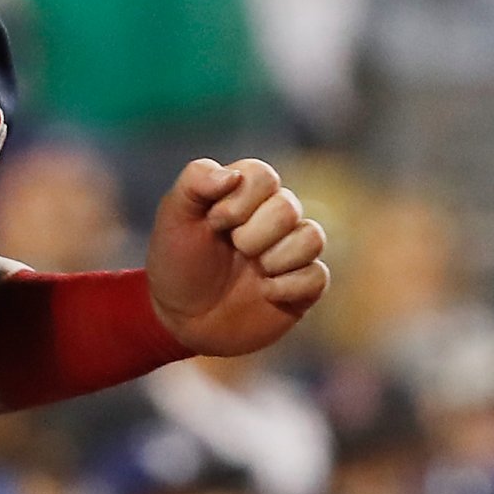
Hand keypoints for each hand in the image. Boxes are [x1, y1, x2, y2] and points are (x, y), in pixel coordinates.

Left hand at [146, 158, 328, 357]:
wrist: (182, 318)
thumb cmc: (177, 261)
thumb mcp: (174, 215)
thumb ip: (196, 179)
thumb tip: (234, 175)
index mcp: (247, 193)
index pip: (264, 176)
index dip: (239, 202)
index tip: (213, 223)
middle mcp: (275, 218)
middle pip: (289, 207)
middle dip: (252, 235)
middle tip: (233, 250)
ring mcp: (292, 252)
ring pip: (312, 238)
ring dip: (275, 259)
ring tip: (254, 272)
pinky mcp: (303, 287)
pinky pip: (318, 276)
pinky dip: (288, 287)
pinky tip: (265, 293)